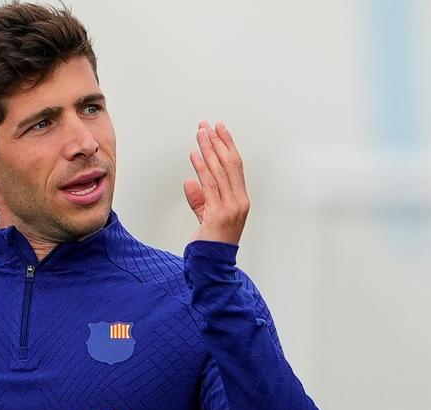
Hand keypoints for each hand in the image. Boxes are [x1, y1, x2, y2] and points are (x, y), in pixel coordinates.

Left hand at [183, 121, 248, 244]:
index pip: (236, 166)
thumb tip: (190, 180)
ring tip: (200, 133)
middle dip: (218, 142)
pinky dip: (201, 168)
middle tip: (207, 125)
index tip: (219, 129)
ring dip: (209, 150)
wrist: (211, 264)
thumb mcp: (204, 217)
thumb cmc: (209, 243)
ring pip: (220, 171)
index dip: (228, 146)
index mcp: (240, 199)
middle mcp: (239, 201)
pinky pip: (209, 186)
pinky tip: (194, 155)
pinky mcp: (219, 214)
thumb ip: (199, 199)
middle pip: (230, 163)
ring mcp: (231, 207)